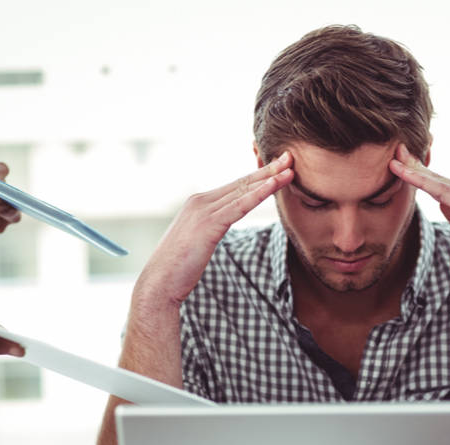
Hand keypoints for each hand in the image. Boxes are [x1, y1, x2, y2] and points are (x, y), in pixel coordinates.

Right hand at [135, 152, 293, 306]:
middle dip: (267, 170)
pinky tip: (273, 186)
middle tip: (289, 157)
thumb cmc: (178, 266)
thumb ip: (210, 228)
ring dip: (269, 179)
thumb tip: (220, 227)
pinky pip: (239, 207)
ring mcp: (203, 211)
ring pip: (243, 191)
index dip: (257, 176)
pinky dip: (258, 194)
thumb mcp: (197, 241)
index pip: (235, 186)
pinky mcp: (208, 225)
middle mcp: (200, 201)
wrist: (159, 282)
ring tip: (289, 168)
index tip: (277, 167)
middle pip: (241, 183)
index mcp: (198, 203)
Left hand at [389, 144, 449, 300]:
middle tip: (396, 152)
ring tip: (394, 161)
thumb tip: (443, 199)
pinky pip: (442, 191)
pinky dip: (422, 182)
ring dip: (415, 171)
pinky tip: (405, 175)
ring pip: (441, 183)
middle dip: (417, 166)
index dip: (423, 173)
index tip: (403, 163)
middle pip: (443, 179)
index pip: (446, 184)